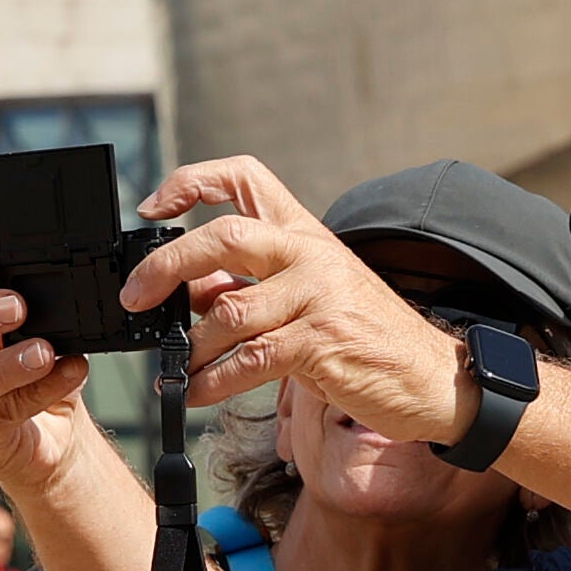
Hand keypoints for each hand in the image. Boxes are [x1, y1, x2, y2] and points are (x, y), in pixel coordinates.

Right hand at [0, 247, 122, 479]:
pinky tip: (69, 371)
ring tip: (43, 353)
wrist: (48, 427)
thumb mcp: (22, 321)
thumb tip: (48, 290)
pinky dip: (42, 390)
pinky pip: (2, 412)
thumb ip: (20, 300)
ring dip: (4, 365)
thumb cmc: (23, 359)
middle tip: (15, 309)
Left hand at [126, 154, 470, 446]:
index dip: (191, 182)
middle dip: (167, 267)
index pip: (244, 177)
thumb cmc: (366, 334)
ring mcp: (318, 295)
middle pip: (224, 235)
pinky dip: (213, 380)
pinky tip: (198, 392)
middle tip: (136, 295)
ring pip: (230, 309)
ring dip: (191, 346)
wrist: (434, 377)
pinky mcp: (322, 342)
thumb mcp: (311, 294)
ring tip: (176, 369)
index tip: (152, 208)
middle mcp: (311, 252)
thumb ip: (253, 285)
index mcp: (305, 232)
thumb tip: (188, 291)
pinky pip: (250, 359)